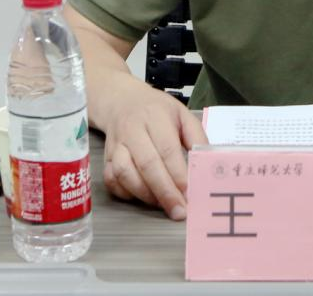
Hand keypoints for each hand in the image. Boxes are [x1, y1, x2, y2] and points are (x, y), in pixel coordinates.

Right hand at [99, 84, 207, 219]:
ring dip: (145, 195)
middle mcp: (132, 130)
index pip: (167, 149)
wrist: (122, 102)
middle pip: (147, 164)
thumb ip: (197, 137)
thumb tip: (206, 163)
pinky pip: (112, 180)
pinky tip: (142, 197)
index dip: (178, 174)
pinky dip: (126, 193)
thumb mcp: (182, 114)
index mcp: (155, 116)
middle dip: (164, 191)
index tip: (189, 193)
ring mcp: (116, 145)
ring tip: (163, 204)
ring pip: (125, 174)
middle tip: (179, 210)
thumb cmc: (157, 110)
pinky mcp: (105, 158)